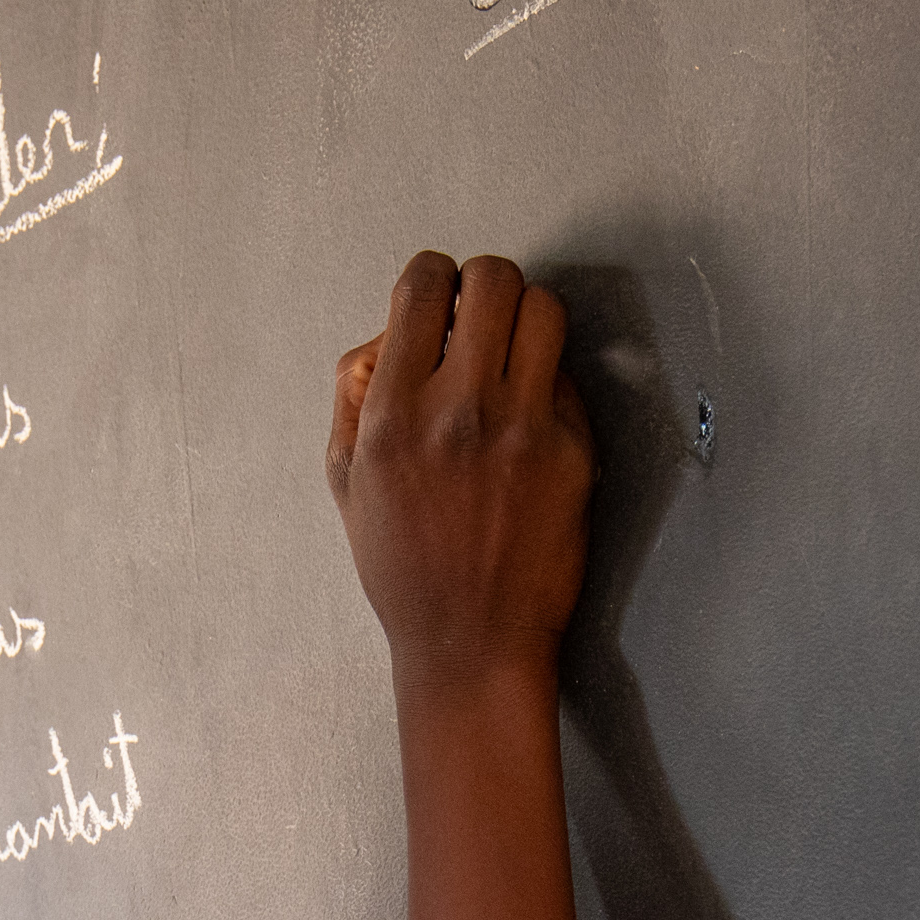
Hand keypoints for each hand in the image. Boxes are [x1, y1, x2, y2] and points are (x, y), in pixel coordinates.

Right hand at [328, 252, 595, 689]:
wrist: (471, 641)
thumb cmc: (405, 567)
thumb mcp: (347, 477)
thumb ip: (358, 392)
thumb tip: (392, 333)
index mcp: (394, 412)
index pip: (424, 285)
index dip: (434, 280)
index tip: (439, 303)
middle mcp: (460, 409)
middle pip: (494, 279)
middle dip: (485, 287)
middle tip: (481, 320)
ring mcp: (523, 428)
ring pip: (545, 310)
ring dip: (527, 320)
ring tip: (513, 356)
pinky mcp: (572, 450)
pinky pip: (567, 376)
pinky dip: (549, 382)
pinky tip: (530, 419)